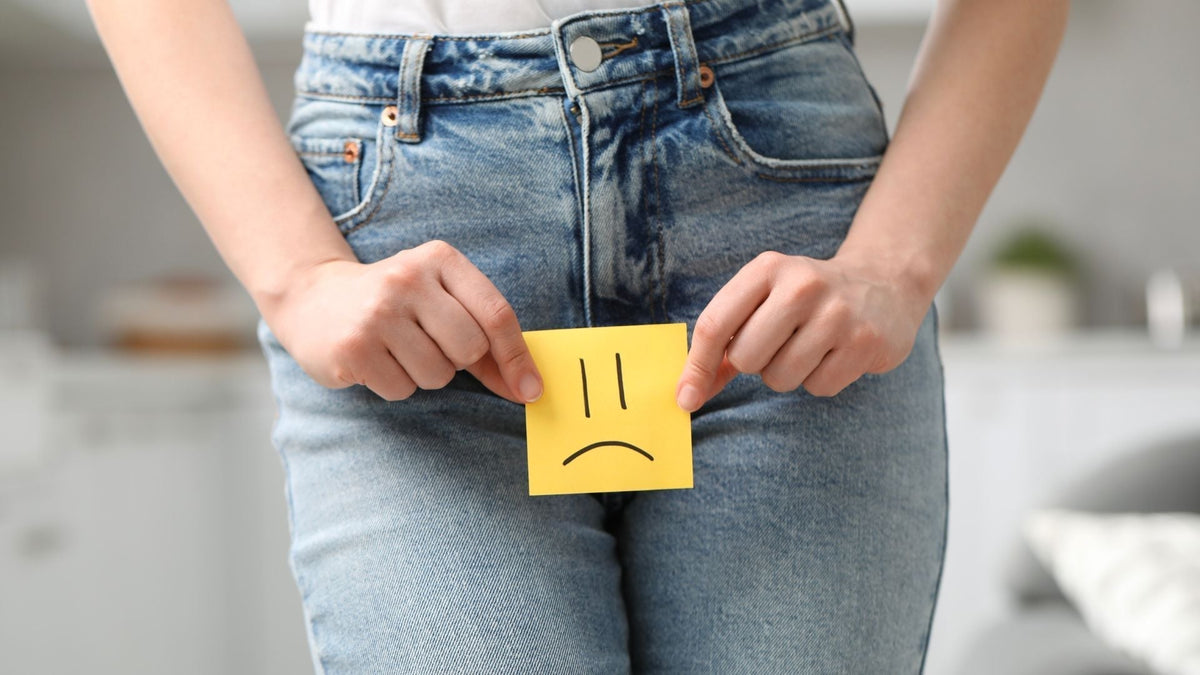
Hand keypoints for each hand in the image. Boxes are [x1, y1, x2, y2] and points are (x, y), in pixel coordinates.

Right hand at [263, 240, 541, 403]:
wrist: (312, 297)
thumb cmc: (395, 303)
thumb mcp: (441, 299)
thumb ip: (485, 337)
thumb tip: (528, 386)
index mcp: (439, 259)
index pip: (496, 313)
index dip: (518, 357)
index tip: (531, 390)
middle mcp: (407, 279)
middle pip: (470, 349)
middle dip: (458, 361)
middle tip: (429, 345)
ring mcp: (377, 313)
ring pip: (437, 375)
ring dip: (424, 375)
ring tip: (397, 349)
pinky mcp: (352, 348)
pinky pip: (402, 390)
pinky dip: (396, 384)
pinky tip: (375, 360)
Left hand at [675, 251, 929, 410]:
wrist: (884, 283)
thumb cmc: (805, 300)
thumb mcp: (763, 302)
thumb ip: (724, 344)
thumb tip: (688, 393)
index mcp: (767, 269)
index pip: (715, 324)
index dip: (696, 366)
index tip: (686, 398)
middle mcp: (802, 285)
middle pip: (745, 358)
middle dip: (754, 364)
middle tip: (779, 344)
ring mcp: (838, 313)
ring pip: (780, 378)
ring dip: (788, 374)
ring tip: (809, 347)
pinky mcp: (866, 342)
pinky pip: (818, 387)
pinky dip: (820, 380)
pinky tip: (835, 354)